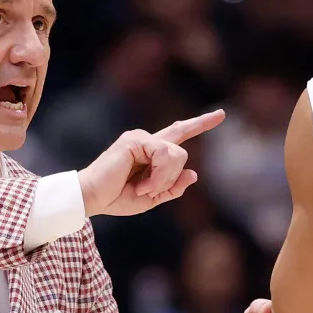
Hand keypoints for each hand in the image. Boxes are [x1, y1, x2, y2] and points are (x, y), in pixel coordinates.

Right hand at [78, 110, 222, 216]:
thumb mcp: (152, 197)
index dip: (199, 124)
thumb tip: (194, 174)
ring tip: (144, 189)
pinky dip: (158, 176)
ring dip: (165, 179)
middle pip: (180, 140)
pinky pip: (164, 155)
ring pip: (177, 154)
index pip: (178, 133)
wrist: (92, 198)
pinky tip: (143, 185)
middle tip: (183, 153)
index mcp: (151, 153)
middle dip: (192, 139)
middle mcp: (147, 141)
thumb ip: (172, 187)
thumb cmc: (116, 198)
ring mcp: (141, 138)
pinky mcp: (136, 140)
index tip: (220, 114)